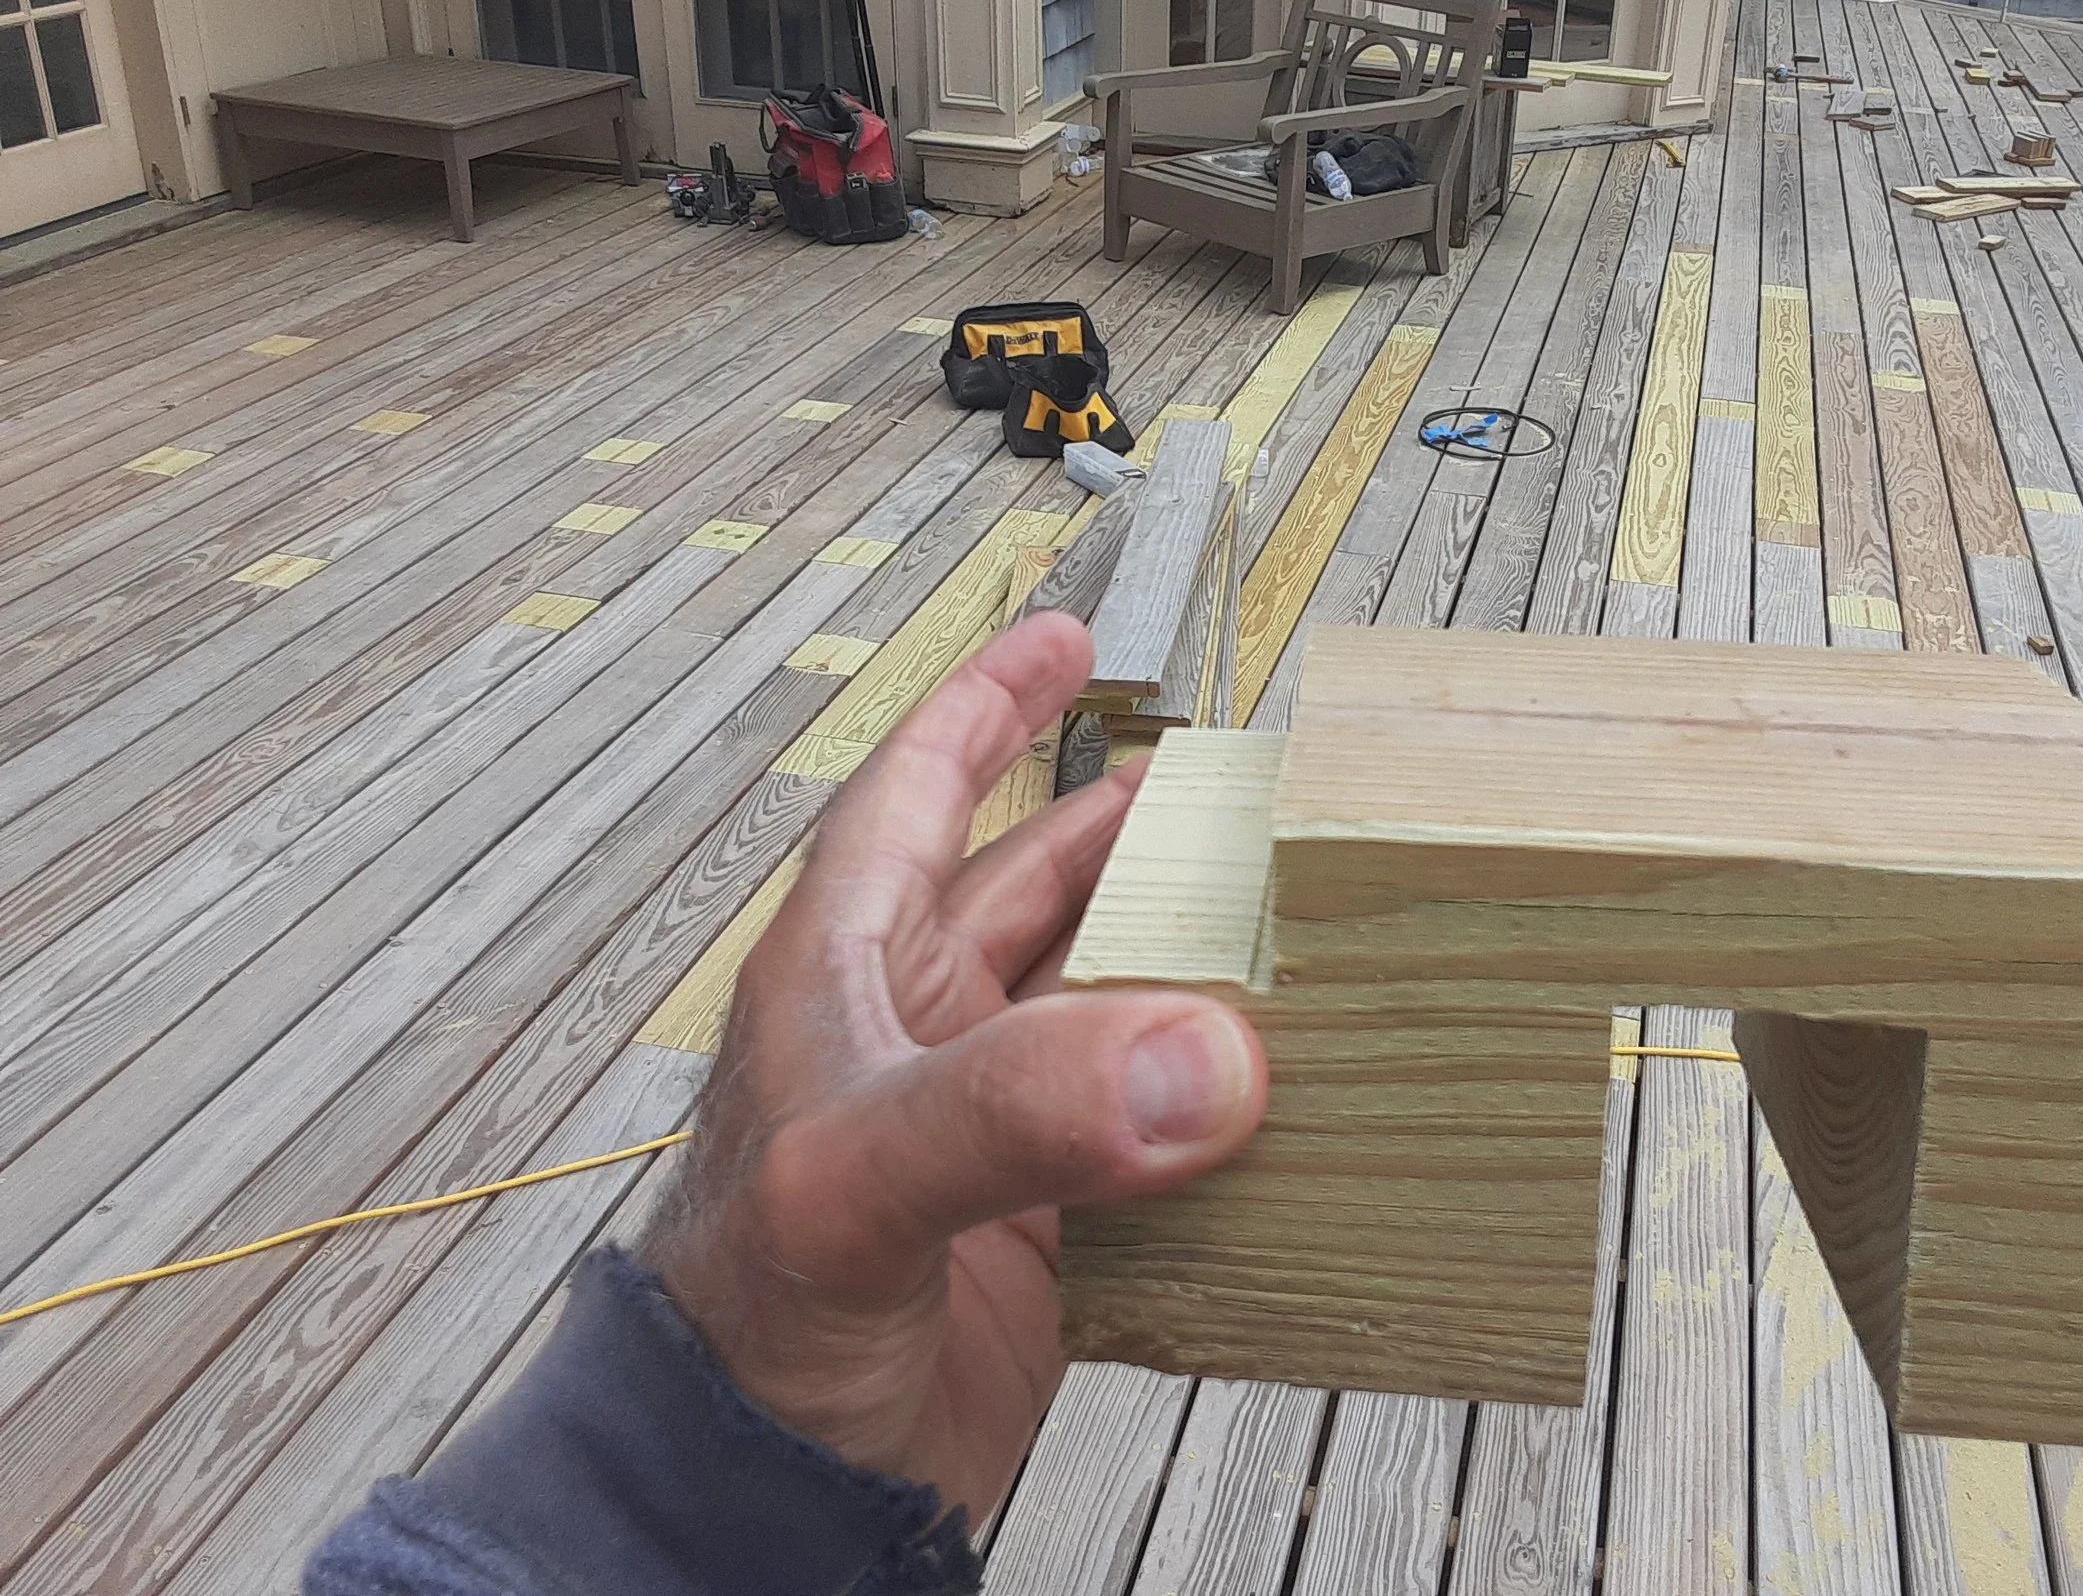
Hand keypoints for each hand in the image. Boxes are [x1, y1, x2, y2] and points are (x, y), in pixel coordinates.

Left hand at [642, 611, 1266, 1523]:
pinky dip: (1212, 1100)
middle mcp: (919, 1036)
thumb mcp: (856, 1180)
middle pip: (1037, 885)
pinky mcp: (1049, 1228)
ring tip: (1278, 910)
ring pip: (1103, 1001)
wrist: (764, 1506)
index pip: (916, 796)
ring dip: (1183, 956)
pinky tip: (1277, 1083)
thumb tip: (1200, 1054)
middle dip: (1128, 826)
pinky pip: (1147, 1126)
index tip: (1066, 638)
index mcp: (846, 977)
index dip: (986, 705)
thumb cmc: (743, 1330)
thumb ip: (1015, 1104)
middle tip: (1233, 785)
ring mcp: (988, 1133)